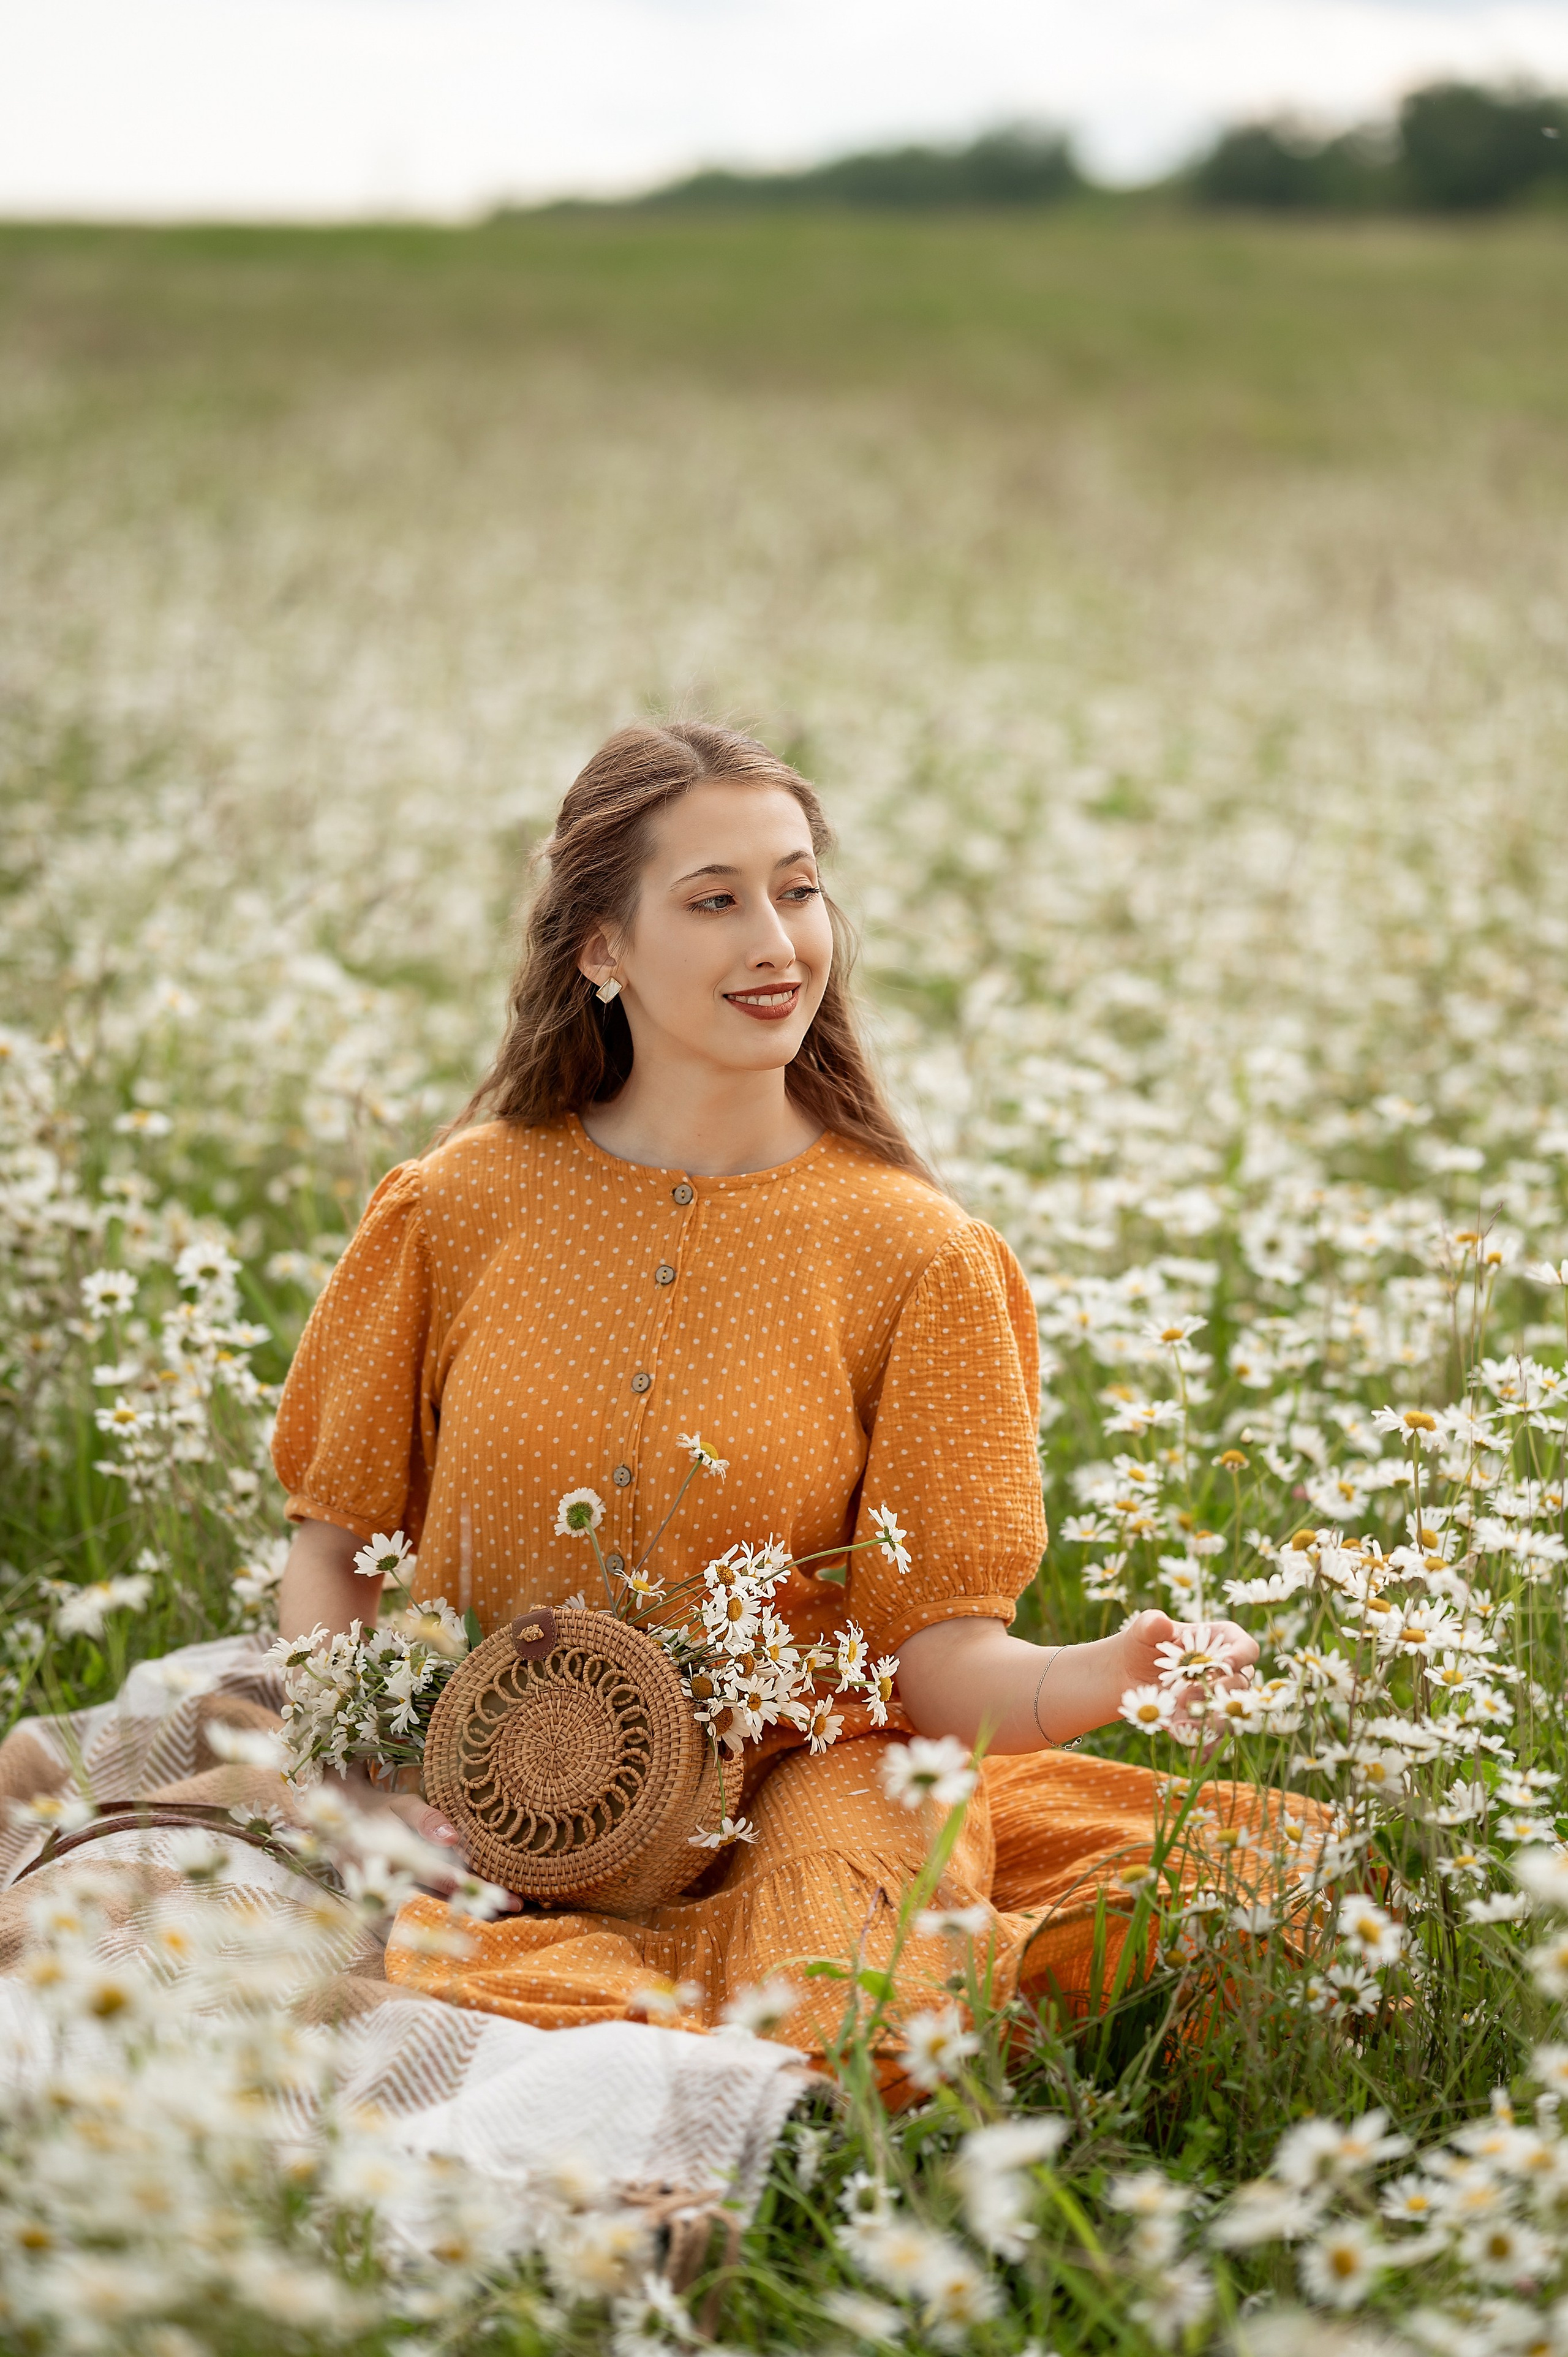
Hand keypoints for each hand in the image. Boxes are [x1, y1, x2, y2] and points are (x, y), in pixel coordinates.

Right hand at [351, 1781, 522, 1911]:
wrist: (339, 1827)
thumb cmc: (378, 1811)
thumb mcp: (401, 1804)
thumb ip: (426, 1819)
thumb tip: (454, 1838)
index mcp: (393, 1857)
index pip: (442, 1877)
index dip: (475, 1888)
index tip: (508, 1897)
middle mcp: (389, 1885)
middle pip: (441, 1900)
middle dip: (479, 1905)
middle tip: (517, 1907)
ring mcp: (386, 1900)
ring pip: (432, 1908)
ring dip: (465, 1910)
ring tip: (503, 1912)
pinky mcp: (385, 1906)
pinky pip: (419, 1910)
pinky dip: (444, 1910)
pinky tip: (470, 1909)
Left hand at [1117, 1609, 1257, 1738]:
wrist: (1128, 1675)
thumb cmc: (1141, 1644)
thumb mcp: (1143, 1631)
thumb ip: (1151, 1625)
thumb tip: (1160, 1622)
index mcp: (1222, 1641)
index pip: (1247, 1648)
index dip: (1240, 1657)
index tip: (1223, 1665)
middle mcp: (1228, 1672)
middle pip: (1241, 1685)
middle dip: (1217, 1693)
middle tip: (1185, 1696)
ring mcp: (1219, 1699)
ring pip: (1232, 1716)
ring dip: (1211, 1722)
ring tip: (1182, 1725)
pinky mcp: (1206, 1721)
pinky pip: (1216, 1737)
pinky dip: (1206, 1746)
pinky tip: (1192, 1754)